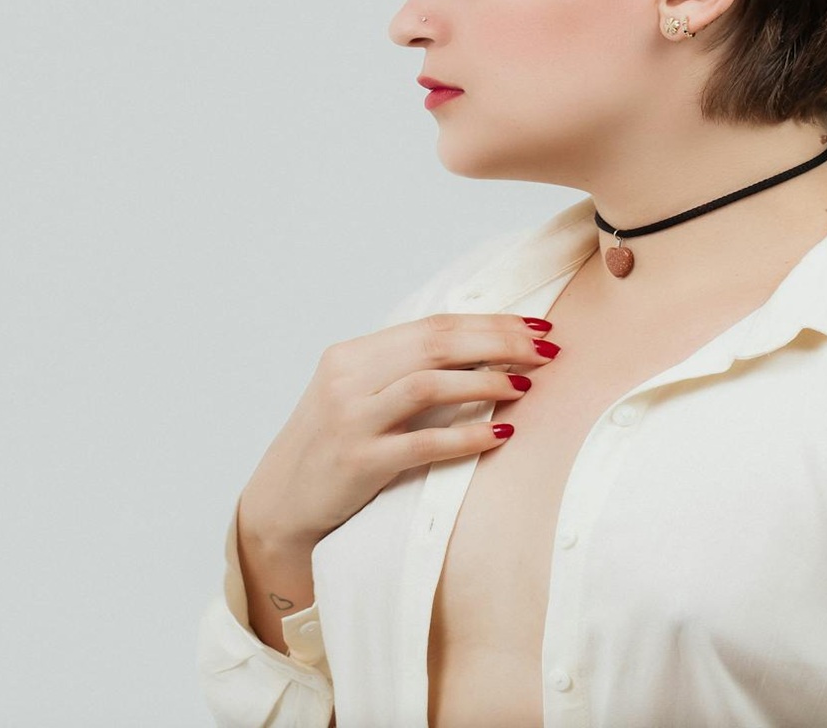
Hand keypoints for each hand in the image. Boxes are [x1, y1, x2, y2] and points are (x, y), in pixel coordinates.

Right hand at [237, 312, 559, 549]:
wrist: (280, 503)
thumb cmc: (332, 446)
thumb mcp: (357, 396)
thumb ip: (403, 371)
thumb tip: (482, 351)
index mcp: (351, 355)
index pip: (433, 326)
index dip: (490, 323)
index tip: (536, 327)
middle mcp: (348, 379)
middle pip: (436, 345)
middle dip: (499, 342)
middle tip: (547, 349)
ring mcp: (351, 420)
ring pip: (428, 384)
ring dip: (485, 380)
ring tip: (527, 385)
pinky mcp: (359, 462)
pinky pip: (423, 444)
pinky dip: (466, 435)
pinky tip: (501, 432)